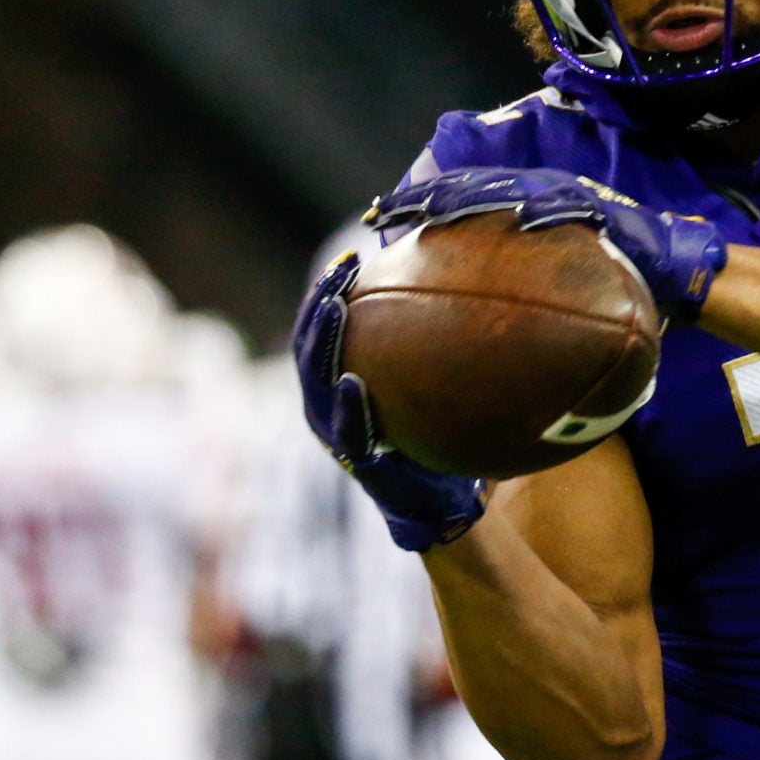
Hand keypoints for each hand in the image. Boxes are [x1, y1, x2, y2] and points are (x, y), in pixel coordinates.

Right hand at [292, 253, 486, 550]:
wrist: (440, 501)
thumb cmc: (432, 432)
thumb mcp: (424, 383)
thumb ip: (422, 341)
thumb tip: (451, 278)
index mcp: (335, 385)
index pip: (320, 329)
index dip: (327, 291)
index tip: (349, 258)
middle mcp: (326, 408)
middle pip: (308, 348)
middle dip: (318, 306)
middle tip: (340, 273)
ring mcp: (337, 437)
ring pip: (316, 385)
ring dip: (323, 343)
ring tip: (336, 308)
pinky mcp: (357, 465)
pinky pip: (347, 432)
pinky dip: (347, 407)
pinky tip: (354, 381)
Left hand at [370, 166, 728, 317]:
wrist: (673, 269)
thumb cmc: (613, 287)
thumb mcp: (559, 298)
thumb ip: (520, 307)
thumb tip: (474, 347)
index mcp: (524, 214)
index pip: (461, 204)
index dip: (419, 208)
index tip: (378, 220)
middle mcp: (538, 198)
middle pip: (471, 189)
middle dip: (428, 196)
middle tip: (385, 210)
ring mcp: (567, 199)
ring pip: (509, 188)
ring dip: (474, 193)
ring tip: (435, 205)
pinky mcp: (599, 206)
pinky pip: (569, 207)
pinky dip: (547, 209)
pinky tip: (522, 216)